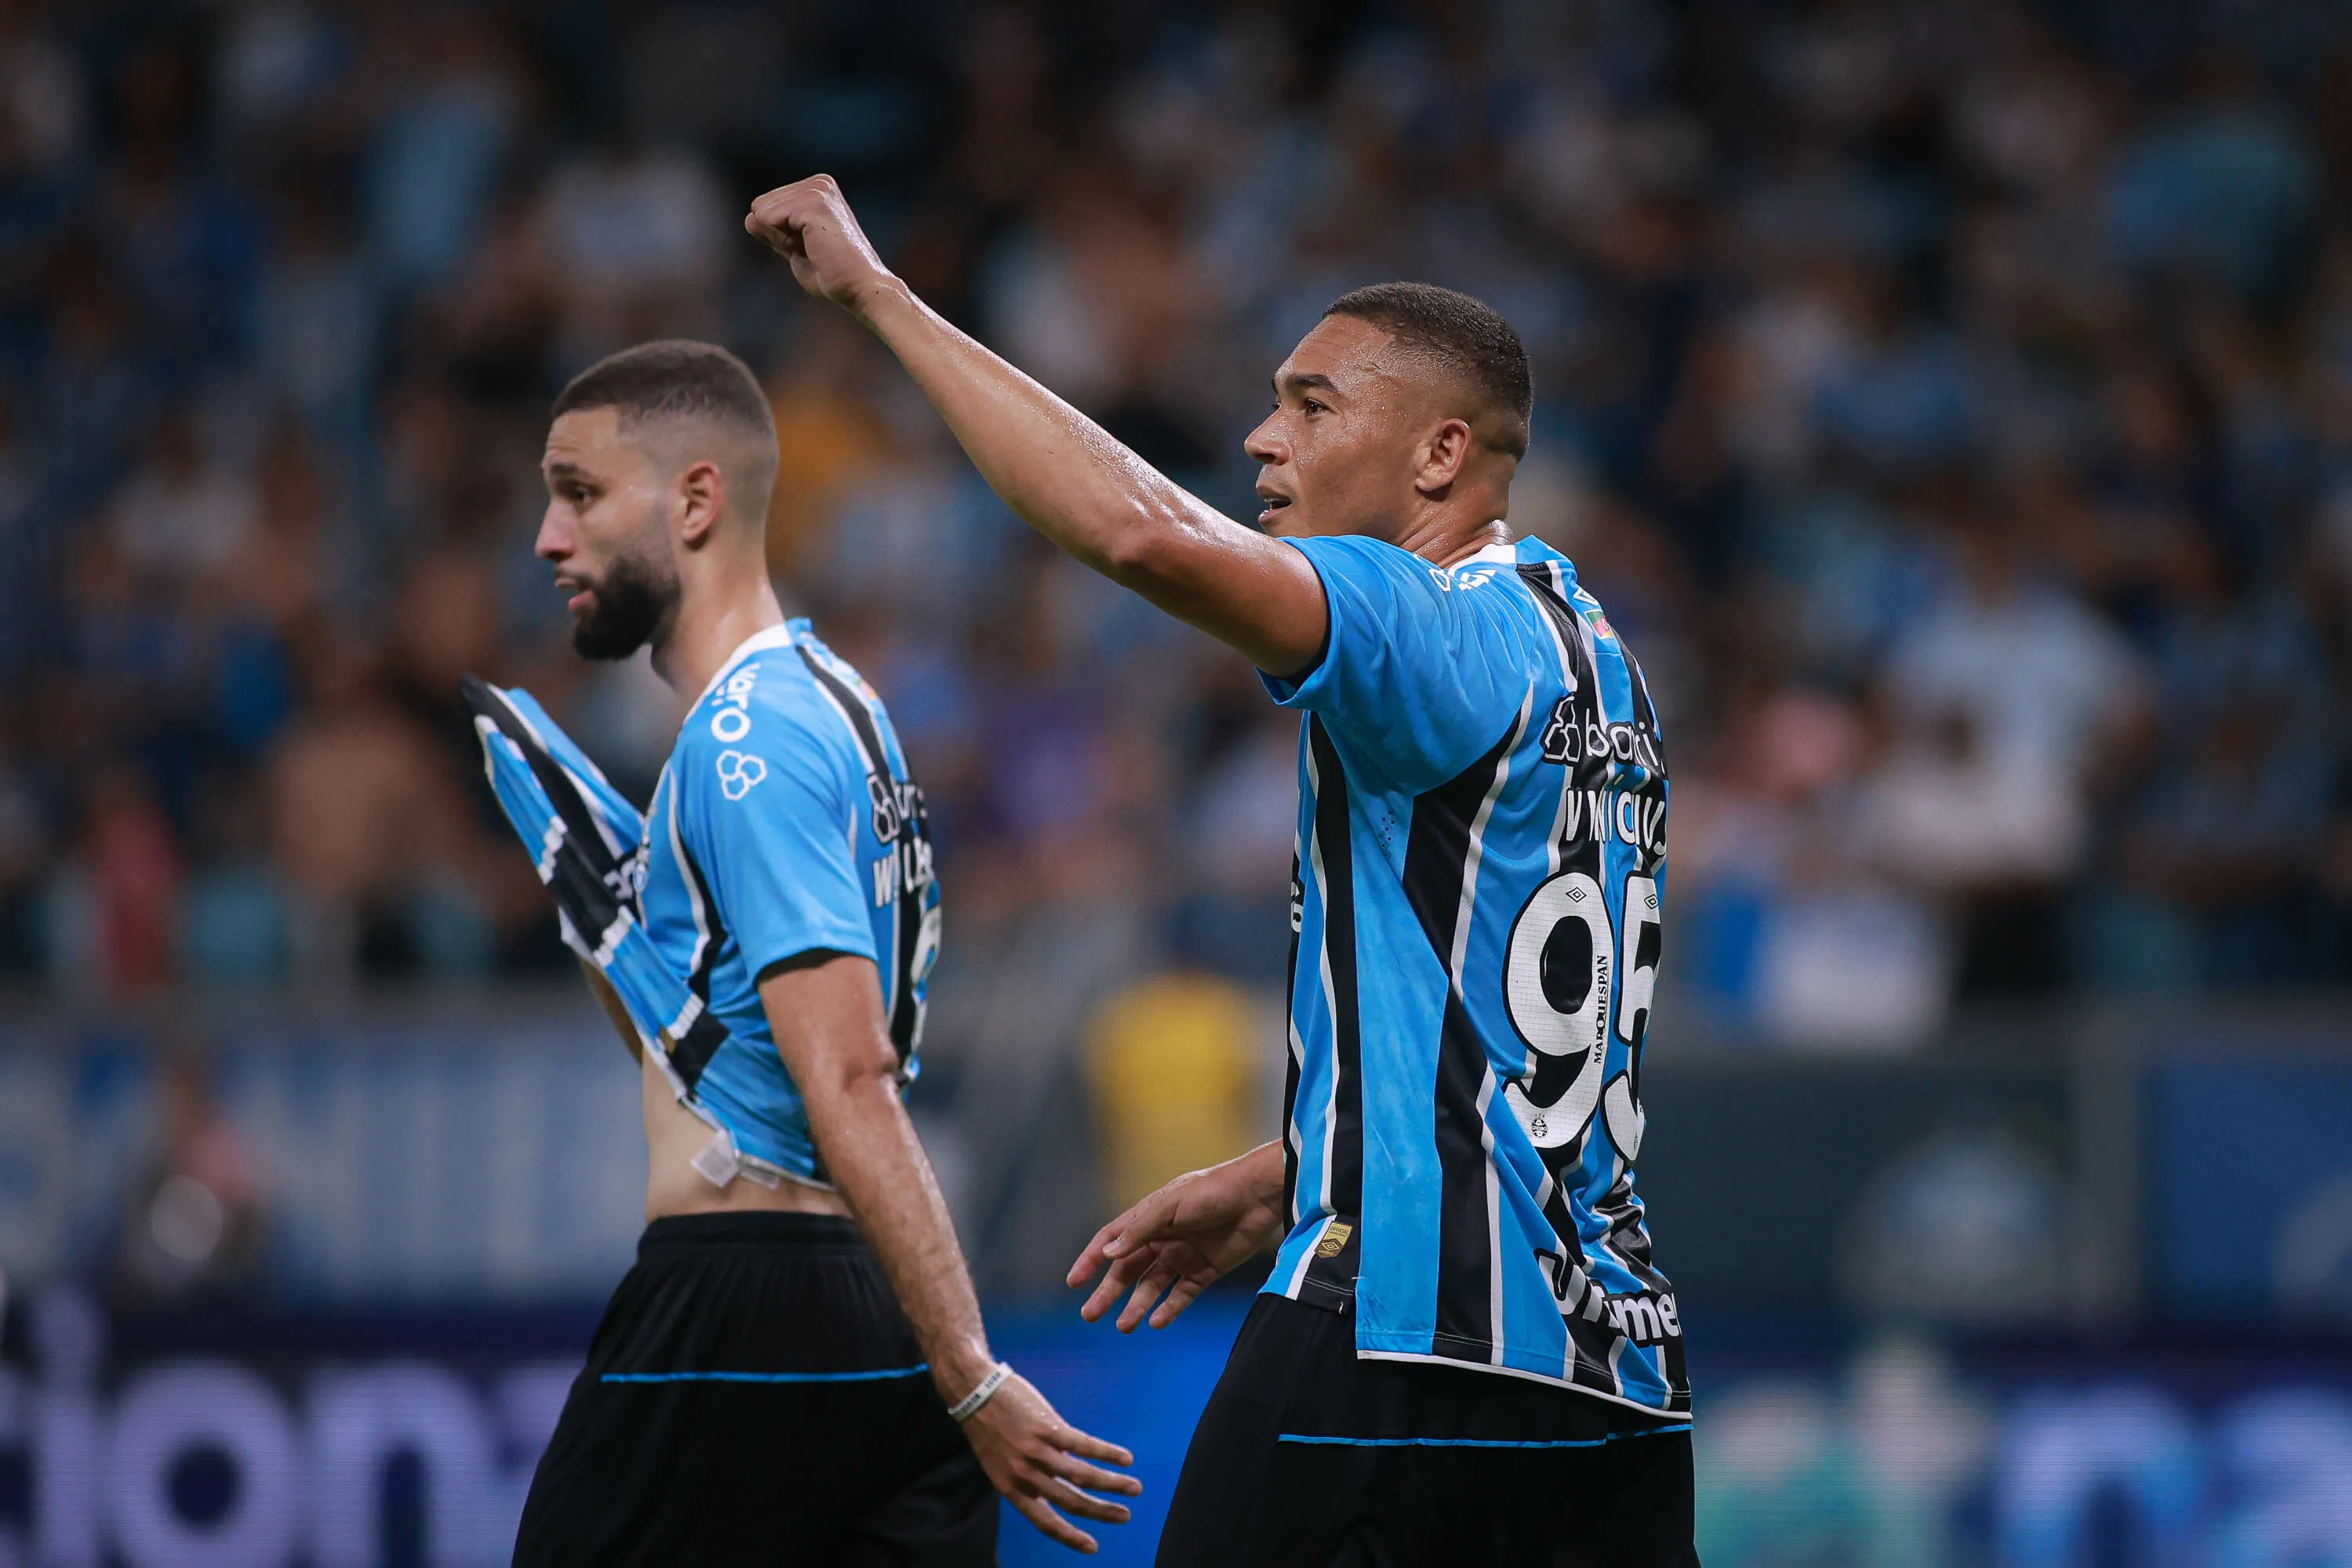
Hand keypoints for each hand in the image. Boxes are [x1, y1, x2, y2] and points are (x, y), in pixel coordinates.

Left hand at [744, 175, 896, 315]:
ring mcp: (817, 190)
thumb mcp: (795, 249)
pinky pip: (768, 217)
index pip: (767, 205)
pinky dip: (783, 239)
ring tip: (815, 248)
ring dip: (783, 238)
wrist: (859, 287)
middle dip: (779, 234)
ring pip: (762, 211)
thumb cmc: (832, 274)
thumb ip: (774, 232)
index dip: (780, 234)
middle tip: (813, 250)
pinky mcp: (813, 203)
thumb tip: (749, 216)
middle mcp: (820, 182)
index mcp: (818, 188)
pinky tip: (814, 246)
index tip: (810, 247)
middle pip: (761, 205)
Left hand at [960, 1371, 1140, 1553]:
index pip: (1045, 1522)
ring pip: (1083, 1476)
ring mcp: (1038, 1451)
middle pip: (1071, 1501)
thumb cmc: (988, 1428)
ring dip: (1113, 1484)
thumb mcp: (999, 1464)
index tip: (1092, 1548)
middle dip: (1101, 1512)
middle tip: (1125, 1517)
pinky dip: (1108, 1453)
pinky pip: (1085, 1446)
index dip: (1070, 1537)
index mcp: (1012, 1488)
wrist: (974, 1390)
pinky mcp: (1048, 1427)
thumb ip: (1026, 1480)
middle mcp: (1025, 1475)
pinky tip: (1125, 1459)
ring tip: (1134, 1488)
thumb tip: (1056, 1492)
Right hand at [1067, 1145, 1285, 1331]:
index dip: (1091, 1260)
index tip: (1074, 1282)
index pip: (1111, 1241)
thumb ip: (1139, 1230)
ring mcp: (1183, 1256)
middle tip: (1090, 1315)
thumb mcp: (1170, 1205)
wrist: (1258, 1196)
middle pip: (1128, 1270)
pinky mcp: (1205, 1271)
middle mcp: (1162, 1239)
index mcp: (1149, 1217)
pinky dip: (1168, 1310)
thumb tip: (1107, 1253)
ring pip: (1152, 1287)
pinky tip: (1156, 1322)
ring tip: (1124, 1327)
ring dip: (1137, 1306)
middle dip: (1108, 1292)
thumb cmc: (1212, 1191)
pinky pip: (1181, 1295)